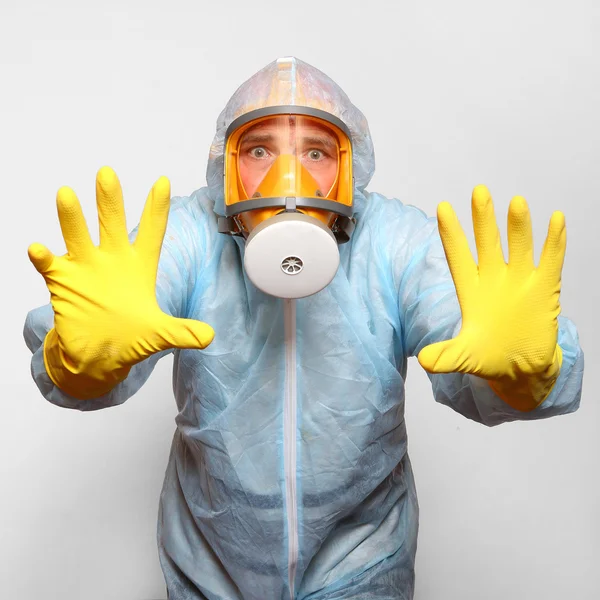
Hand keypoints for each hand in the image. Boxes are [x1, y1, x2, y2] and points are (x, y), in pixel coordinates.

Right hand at [28, 167, 213, 398]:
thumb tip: (209, 337)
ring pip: (78, 236)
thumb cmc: (131, 337)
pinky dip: (43, 258)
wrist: (100, 355)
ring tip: (67, 193)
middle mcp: (113, 260)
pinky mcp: (63, 282)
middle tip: (107, 172)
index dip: (157, 208)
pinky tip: (38, 249)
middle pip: (112, 224)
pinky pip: (51, 266)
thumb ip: (182, 331)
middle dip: (110, 199)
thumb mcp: (159, 334)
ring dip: (72, 218)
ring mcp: (86, 269)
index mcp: (140, 266)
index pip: (151, 232)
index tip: (163, 181)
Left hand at [417, 185, 563, 391]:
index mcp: (471, 290)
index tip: (442, 208)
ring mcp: (520, 282)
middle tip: (479, 191)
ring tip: (516, 201)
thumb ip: (447, 356)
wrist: (520, 369)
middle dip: (483, 219)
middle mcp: (494, 280)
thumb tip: (424, 361)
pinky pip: (551, 261)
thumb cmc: (488, 358)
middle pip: (487, 244)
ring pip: (519, 247)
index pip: (458, 257)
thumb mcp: (466, 358)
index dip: (451, 234)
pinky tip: (556, 219)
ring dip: (518, 226)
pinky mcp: (545, 289)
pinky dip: (555, 242)